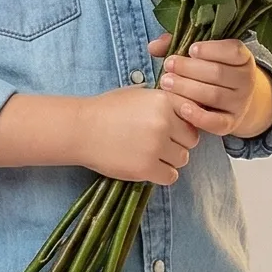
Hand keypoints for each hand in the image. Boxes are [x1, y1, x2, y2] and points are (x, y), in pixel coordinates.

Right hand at [78, 84, 203, 185]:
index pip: (192, 117)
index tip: (169, 129)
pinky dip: (161, 174)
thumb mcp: (137, 94)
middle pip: (191, 140)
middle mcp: (164, 122)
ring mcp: (156, 145)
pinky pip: (170, 176)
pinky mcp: (146, 167)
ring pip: (182, 159)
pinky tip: (146, 167)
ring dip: (169, 160)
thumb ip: (163, 101)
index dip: (182, 124)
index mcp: (163, 100)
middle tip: (157, 145)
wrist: (79, 129)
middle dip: (177, 143)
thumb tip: (187, 109)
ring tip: (149, 155)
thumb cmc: (106, 110)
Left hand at [151, 37, 271, 138]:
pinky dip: (199, 116)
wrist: (228, 102)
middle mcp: (246, 80)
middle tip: (169, 65)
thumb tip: (153, 46)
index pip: (234, 51)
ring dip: (188, 89)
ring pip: (214, 95)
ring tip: (166, 83)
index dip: (212, 49)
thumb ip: (177, 44)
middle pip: (218, 73)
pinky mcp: (230, 123)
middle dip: (190, 68)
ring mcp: (240, 103)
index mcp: (242, 59)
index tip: (191, 49)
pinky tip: (182, 108)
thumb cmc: (208, 73)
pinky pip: (217, 122)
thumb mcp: (199, 55)